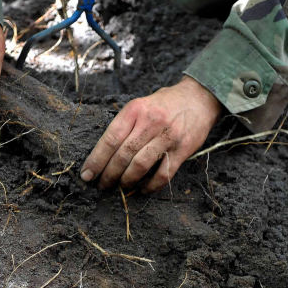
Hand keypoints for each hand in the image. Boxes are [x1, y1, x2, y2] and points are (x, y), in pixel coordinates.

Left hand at [80, 76, 221, 192]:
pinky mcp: (182, 150)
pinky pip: (163, 174)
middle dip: (108, 174)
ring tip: (120, 187)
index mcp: (136, 110)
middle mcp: (151, 122)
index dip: (96, 160)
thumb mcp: (141, 104)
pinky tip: (143, 189)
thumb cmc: (165, 103)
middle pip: (123, 155)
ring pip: (140, 166)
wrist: (200, 97)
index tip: (86, 174)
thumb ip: (125, 124)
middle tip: (101, 185)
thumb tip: (102, 153)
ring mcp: (168, 137)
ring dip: (127, 181)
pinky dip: (151, 185)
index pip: (110, 139)